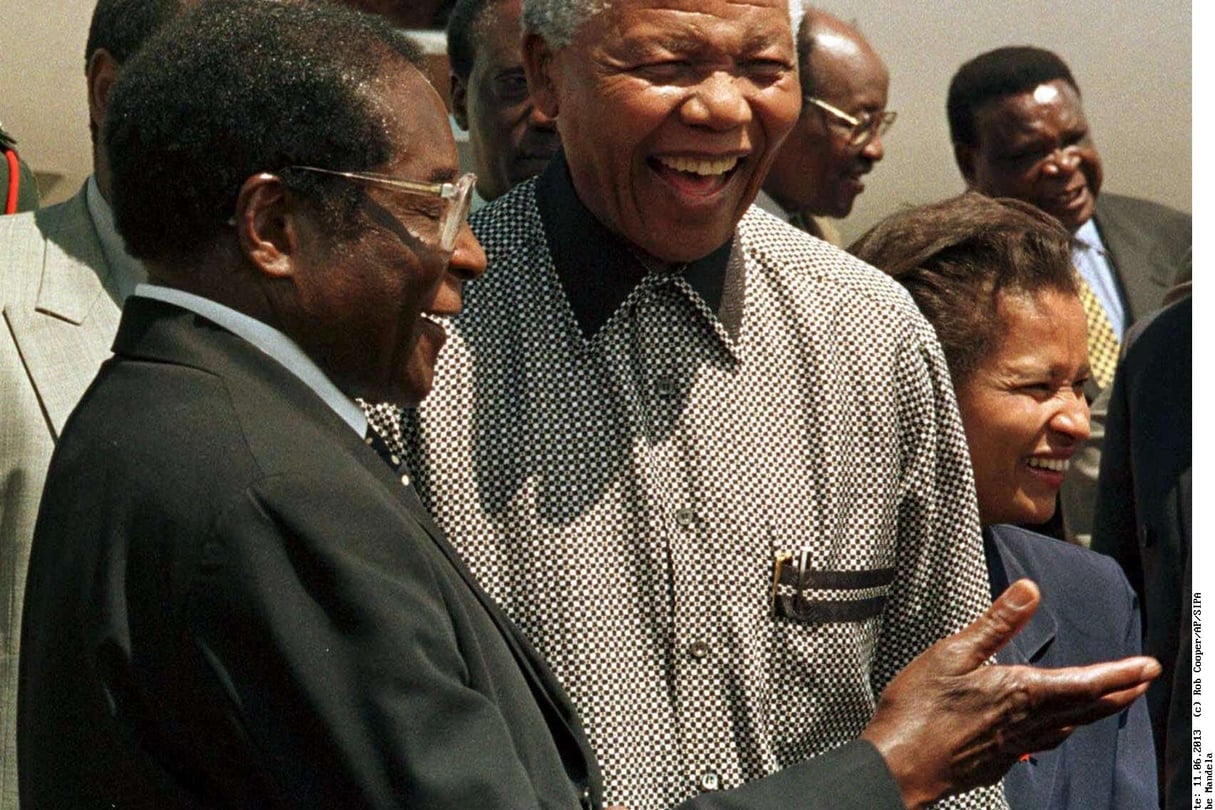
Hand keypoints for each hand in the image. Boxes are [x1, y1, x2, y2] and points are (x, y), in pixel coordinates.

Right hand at [860, 578, 1159, 808]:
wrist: (900, 766)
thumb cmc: (920, 710)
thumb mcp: (952, 653)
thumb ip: (996, 622)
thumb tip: (1029, 591)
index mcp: (1020, 691)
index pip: (1085, 682)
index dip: (1120, 674)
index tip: (1148, 666)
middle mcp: (1027, 721)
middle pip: (1086, 707)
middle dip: (1120, 693)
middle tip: (1143, 682)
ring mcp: (1015, 744)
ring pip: (1069, 726)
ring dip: (1097, 711)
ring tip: (1109, 701)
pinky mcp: (999, 758)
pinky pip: (1045, 741)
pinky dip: (1063, 729)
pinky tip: (1055, 727)